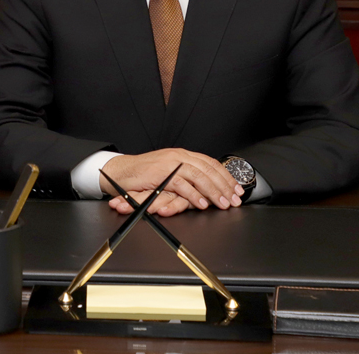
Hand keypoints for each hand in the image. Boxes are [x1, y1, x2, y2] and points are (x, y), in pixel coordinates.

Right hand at [100, 149, 242, 216]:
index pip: (211, 164)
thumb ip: (187, 178)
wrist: (121, 171)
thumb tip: (208, 189)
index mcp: (183, 155)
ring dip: (213, 191)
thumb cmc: (144, 175)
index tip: (237, 189)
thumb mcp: (170, 174)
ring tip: (223, 203)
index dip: (226, 177)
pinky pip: (182, 184)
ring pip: (199, 176)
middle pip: (208, 170)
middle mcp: (179, 156)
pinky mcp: (162, 173)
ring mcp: (171, 163)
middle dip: (225, 186)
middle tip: (235, 199)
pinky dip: (194, 195)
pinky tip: (203, 204)